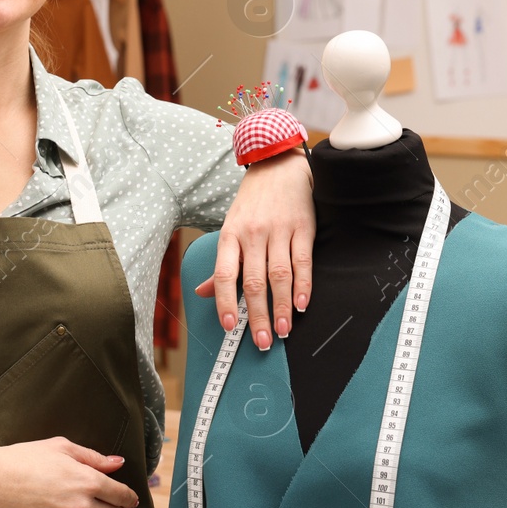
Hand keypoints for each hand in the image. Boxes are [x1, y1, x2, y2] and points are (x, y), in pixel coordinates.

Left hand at [195, 147, 313, 349]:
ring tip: (282, 331)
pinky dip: (303, 285)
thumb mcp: (229, 228)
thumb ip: (221, 264)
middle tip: (261, 341)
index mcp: (230, 235)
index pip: (225, 274)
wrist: (278, 166)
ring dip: (281, 307)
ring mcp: (279, 231)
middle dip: (257, 315)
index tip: (229, 327)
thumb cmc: (252, 203)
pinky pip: (303, 261)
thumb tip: (203, 292)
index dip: (225, 302)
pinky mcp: (303, 228)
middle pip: (254, 281)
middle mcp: (253, 234)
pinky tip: (301, 304)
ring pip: (279, 275)